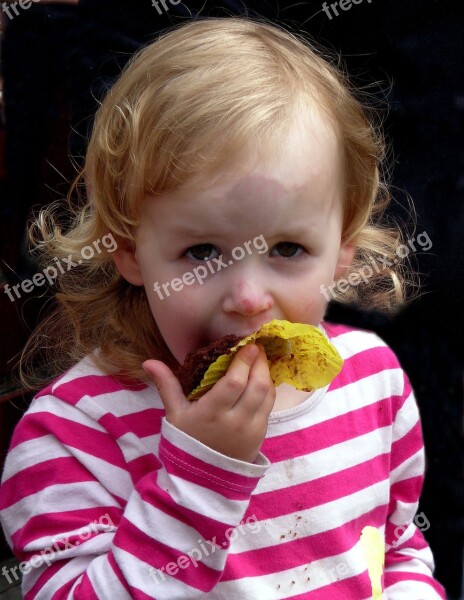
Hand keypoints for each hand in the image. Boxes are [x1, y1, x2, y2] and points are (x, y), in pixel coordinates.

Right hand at [142, 344, 274, 462]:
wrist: (203, 478)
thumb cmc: (187, 440)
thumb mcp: (174, 413)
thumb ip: (166, 385)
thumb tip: (148, 362)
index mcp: (212, 413)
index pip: (234, 383)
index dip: (243, 362)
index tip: (247, 344)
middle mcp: (235, 421)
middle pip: (256, 386)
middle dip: (259, 362)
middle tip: (256, 347)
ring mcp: (251, 429)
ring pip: (267, 395)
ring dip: (266, 373)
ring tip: (259, 359)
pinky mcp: (261, 434)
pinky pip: (269, 406)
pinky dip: (268, 389)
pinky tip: (260, 378)